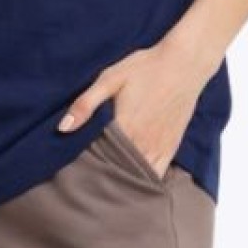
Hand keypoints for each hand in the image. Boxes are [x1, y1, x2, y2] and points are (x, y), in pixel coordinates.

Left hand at [56, 42, 203, 182]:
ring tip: (106, 184)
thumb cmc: (145, 68)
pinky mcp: (171, 148)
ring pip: (137, 177)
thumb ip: (85, 104)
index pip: (98, 159)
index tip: (74, 171)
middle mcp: (142, 142)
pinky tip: (132, 181)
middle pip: (117, 171)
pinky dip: (143, 180)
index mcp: (124, 128)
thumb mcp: (110, 79)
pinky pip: (157, 174)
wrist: (185, 63)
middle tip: (86, 181)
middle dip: (102, 177)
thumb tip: (62, 128)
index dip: (85, 168)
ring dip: (122, 181)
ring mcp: (159, 148)